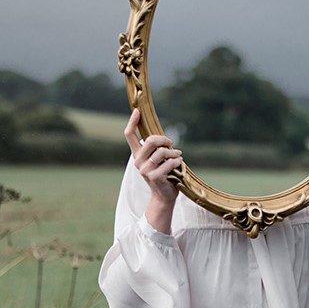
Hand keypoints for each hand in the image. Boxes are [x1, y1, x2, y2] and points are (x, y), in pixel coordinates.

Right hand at [124, 109, 181, 232]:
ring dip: (174, 152)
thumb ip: (157, 148)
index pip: (129, 135)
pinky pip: (169, 162)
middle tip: (171, 143)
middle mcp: (137, 161)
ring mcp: (144, 170)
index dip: (132, 122)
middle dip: (164, 139)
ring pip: (162, 152)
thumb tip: (164, 136)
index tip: (137, 110)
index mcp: (137, 154)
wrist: (164, 196)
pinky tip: (179, 164)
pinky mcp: (154, 177)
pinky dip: (177, 161)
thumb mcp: (157, 159)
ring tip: (178, 156)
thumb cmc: (163, 174)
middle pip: (149, 140)